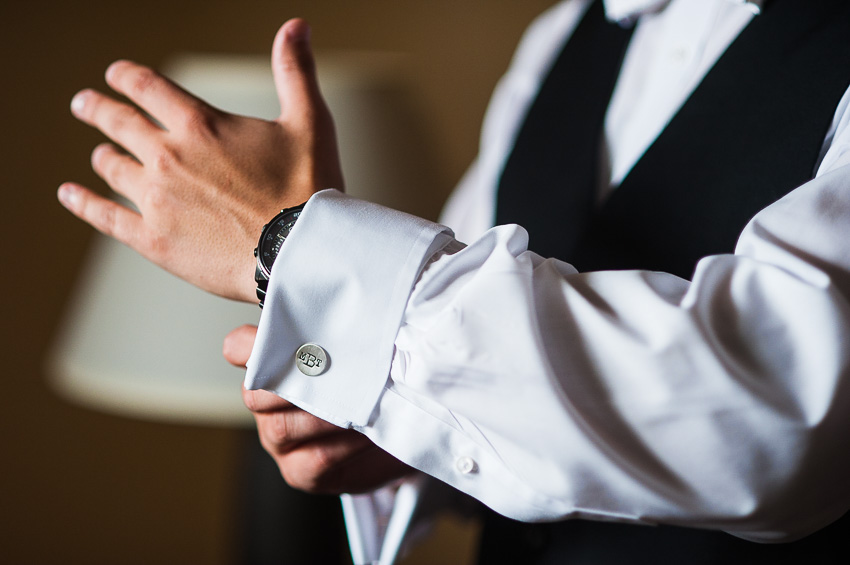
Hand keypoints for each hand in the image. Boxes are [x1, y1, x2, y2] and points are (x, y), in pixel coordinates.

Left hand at [59, 19, 342, 301]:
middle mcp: (169, 157)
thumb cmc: (309, 190)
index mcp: (200, 125)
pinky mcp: (153, 239)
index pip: (147, 87)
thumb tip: (295, 27)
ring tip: (99, 153)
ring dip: (102, 155)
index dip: (126, 76)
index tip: (115, 74)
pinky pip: (105, 216)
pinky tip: (71, 195)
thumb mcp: (310, 121)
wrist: (299, 252)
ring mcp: (156, 199)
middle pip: (118, 122)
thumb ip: (295, 72)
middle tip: (84, 103)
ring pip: (111, 168)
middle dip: (97, 108)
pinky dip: (83, 203)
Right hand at [224, 325, 411, 493]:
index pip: (240, 349)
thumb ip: (340, 331)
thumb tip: (343, 306)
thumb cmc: (376, 380)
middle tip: (335, 371)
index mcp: (272, 365)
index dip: (250, 343)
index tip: (276, 334)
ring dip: (323, 417)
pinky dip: (345, 445)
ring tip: (360, 404)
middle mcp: (268, 404)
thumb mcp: (360, 346)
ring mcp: (280, 440)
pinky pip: (314, 460)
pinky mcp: (300, 472)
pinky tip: (367, 432)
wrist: (402, 427)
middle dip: (295, 383)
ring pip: (280, 428)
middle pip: (254, 393)